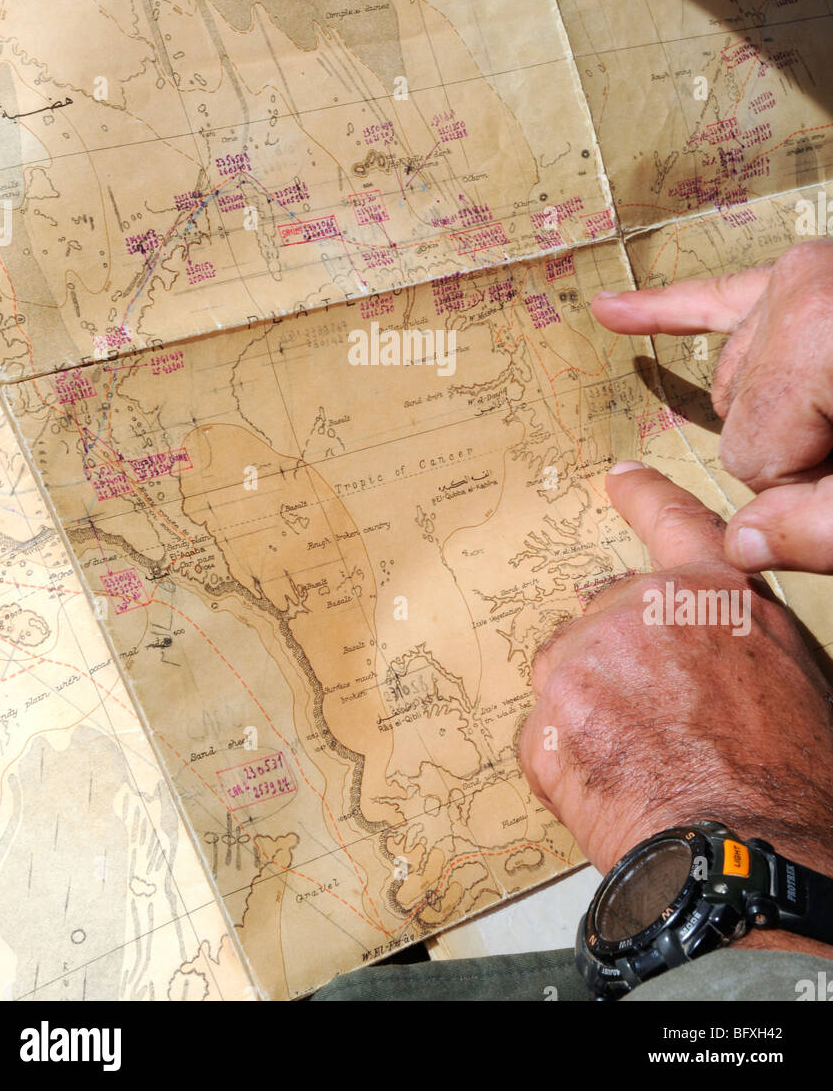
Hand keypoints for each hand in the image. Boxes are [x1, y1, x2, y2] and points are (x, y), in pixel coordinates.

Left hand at [519, 465, 832, 895]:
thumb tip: (691, 639)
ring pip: (568, 676)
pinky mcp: (545, 718)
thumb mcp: (791, 677)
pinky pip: (545, 736)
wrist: (749, 858)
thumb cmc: (789, 783)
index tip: (618, 477)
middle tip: (657, 728)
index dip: (642, 496)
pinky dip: (569, 764)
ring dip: (589, 712)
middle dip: (619, 665)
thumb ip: (729, 631)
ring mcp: (585, 660)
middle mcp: (641, 610)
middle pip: (605, 621)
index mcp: (712, 594)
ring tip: (641, 766)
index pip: (673, 522)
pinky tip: (613, 791)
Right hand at [591, 239, 832, 572]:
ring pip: (735, 382)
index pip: (752, 457)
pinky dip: (663, 310)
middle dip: (796, 451)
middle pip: (741, 418)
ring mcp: (798, 275)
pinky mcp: (800, 276)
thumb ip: (819, 530)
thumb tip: (738, 545)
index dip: (807, 487)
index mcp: (813, 332)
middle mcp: (795, 288)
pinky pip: (713, 298)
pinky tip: (610, 310)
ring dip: (782, 414)